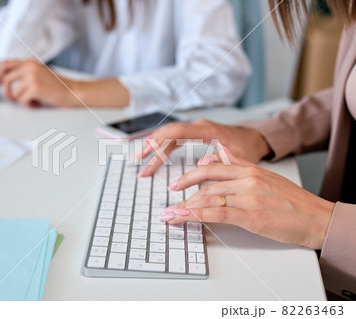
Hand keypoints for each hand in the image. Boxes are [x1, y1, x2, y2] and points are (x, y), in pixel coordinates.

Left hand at [0, 59, 78, 107]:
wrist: (73, 91)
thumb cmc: (59, 86)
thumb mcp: (41, 73)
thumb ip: (26, 72)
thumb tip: (7, 79)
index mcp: (30, 62)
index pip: (5, 64)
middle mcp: (29, 67)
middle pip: (5, 79)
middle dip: (7, 92)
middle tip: (14, 98)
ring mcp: (32, 77)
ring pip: (13, 92)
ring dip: (22, 100)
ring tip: (33, 101)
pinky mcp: (35, 88)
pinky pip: (22, 100)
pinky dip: (29, 105)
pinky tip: (38, 103)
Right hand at [135, 119, 270, 176]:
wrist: (255, 138)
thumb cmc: (248, 147)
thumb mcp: (238, 156)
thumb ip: (220, 159)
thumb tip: (201, 164)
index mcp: (207, 131)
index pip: (176, 132)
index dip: (160, 143)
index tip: (147, 155)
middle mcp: (198, 127)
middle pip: (168, 133)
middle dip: (152, 147)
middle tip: (139, 162)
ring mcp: (196, 129)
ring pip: (169, 135)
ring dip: (155, 147)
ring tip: (142, 161)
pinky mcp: (195, 134)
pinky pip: (175, 138)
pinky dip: (163, 147)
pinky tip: (154, 154)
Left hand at [161, 153, 334, 249]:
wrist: (316, 217)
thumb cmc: (293, 200)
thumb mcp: (267, 176)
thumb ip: (242, 164)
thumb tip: (222, 153)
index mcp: (250, 169)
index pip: (212, 167)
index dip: (191, 174)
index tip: (178, 182)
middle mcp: (247, 179)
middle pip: (206, 182)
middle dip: (183, 190)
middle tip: (170, 198)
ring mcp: (248, 197)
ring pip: (208, 198)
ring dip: (185, 206)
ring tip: (171, 214)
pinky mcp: (251, 216)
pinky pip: (216, 213)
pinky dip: (195, 215)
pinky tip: (183, 217)